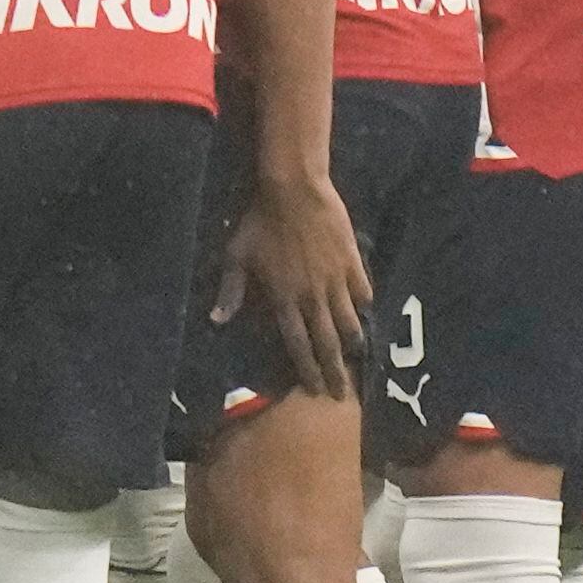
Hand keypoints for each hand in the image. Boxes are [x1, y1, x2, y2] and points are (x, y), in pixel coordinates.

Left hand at [215, 168, 367, 400]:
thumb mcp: (237, 256)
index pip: (298, 345)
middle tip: (344, 393)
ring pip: (349, 321)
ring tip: (358, 358)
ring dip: (353, 343)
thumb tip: (216, 321)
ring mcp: (335, 280)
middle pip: (327, 342)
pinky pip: (362, 290)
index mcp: (284, 300)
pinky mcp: (352, 262)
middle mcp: (312, 297)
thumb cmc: (259, 222)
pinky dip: (364, 304)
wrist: (294, 190)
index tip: (315, 389)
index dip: (307, 369)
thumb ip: (230, 291)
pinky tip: (366, 312)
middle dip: (335, 370)